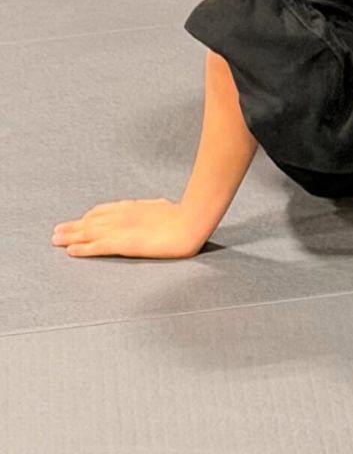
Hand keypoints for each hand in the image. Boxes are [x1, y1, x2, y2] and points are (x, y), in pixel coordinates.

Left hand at [52, 199, 202, 259]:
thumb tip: (157, 206)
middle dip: (72, 227)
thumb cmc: (184, 215)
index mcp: (133, 206)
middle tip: (57, 231)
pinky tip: (71, 251)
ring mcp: (122, 229)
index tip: (78, 221)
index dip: (87, 217)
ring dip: (70, 237)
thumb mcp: (165, 207)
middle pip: (90, 221)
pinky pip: (96, 247)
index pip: (102, 211)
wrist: (191, 222)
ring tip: (56, 240)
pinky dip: (82, 249)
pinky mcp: (124, 244)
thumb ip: (154, 208)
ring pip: (88, 233)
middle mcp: (123, 215)